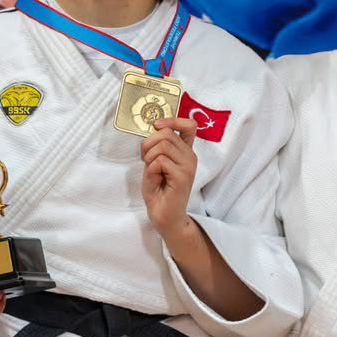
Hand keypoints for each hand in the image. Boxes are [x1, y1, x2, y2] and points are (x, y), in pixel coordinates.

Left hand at [140, 116, 198, 244]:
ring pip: (162, 145)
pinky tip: (156, 180)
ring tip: (152, 172)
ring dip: (149, 158)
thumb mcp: (155, 163)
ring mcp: (188, 166)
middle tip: (146, 160)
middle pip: (166, 133)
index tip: (156, 126)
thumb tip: (154, 129)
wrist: (164, 216)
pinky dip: (151, 170)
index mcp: (185, 151)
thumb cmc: (159, 190)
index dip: (172, 120)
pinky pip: (160, 161)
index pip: (189, 125)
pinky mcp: (183, 176)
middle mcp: (190, 156)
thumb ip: (158, 146)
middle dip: (148, 144)